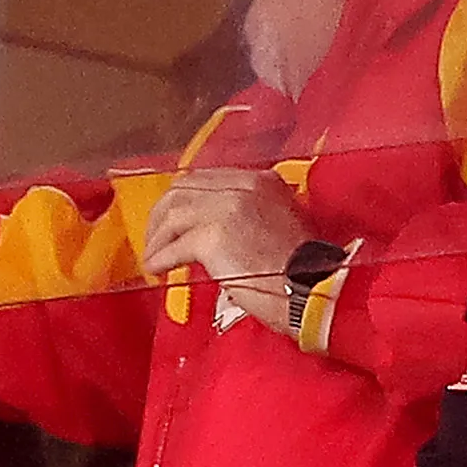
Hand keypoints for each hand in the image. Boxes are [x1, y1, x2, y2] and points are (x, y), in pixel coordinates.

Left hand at [141, 171, 316, 324]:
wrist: (311, 287)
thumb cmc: (301, 267)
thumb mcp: (281, 221)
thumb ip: (250, 211)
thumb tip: (212, 225)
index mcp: (260, 180)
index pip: (205, 179)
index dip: (182, 198)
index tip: (172, 218)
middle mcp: (242, 186)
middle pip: (182, 190)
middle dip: (161, 215)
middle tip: (155, 237)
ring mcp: (227, 208)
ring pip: (173, 215)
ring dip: (157, 238)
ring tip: (154, 257)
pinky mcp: (214, 236)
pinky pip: (174, 247)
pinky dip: (160, 259)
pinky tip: (158, 269)